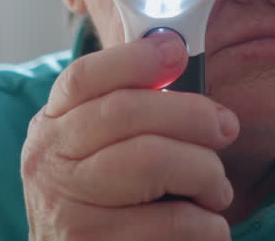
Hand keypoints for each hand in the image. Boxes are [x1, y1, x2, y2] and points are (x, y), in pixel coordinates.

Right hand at [22, 31, 239, 239]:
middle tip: (225, 128)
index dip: (133, 59)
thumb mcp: (94, 151)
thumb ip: (127, 113)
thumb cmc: (102, 205)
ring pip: (152, 161)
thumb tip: (180, 64)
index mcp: (51, 128)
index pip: (83, 77)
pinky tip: (209, 225)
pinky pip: (169, 222)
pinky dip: (206, 223)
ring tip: (217, 189)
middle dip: (191, 114)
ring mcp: (67, 208)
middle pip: (125, 112)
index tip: (176, 51)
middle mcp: (49, 163)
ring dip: (204, 171)